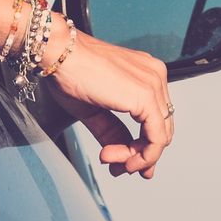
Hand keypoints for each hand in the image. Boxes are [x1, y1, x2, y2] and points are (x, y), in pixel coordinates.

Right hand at [47, 29, 174, 178]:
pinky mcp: (146, 96)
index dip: (141, 147)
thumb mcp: (96, 111)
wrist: (60, 53)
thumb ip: (114, 132)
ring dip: (135, 158)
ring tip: (110, 162)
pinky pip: (156, 138)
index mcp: (147, 74)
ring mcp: (154, 84)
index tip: (121, 163)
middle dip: (138, 155)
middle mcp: (156, 76)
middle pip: (160, 129)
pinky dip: (141, 156)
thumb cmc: (71, 72)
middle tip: (116, 168)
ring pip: (160, 137)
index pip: (156, 120)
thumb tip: (127, 158)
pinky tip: (117, 159)